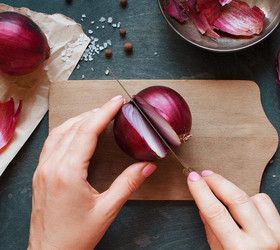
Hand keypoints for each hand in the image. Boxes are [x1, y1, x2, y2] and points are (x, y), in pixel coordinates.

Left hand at [28, 96, 156, 249]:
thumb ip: (128, 183)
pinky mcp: (40, 175)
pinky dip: (67, 131)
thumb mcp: (107, 209)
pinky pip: (52, 143)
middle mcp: (51, 167)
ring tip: (97, 115)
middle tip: (112, 106)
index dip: (105, 113)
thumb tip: (147, 166)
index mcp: (68, 173)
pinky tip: (76, 132)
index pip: (87, 131)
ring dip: (79, 119)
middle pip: (73, 127)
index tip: (117, 102)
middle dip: (94, 112)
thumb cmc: (75, 237)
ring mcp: (43, 170)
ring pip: (59, 133)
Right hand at [187, 171, 279, 249]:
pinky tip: (254, 222)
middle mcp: (264, 243)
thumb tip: (204, 207)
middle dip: (218, 182)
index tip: (192, 178)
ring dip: (243, 198)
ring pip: (258, 198)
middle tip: (206, 174)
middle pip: (238, 198)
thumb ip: (214, 234)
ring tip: (233, 205)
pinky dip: (260, 212)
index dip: (201, 192)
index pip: (215, 213)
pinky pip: (272, 211)